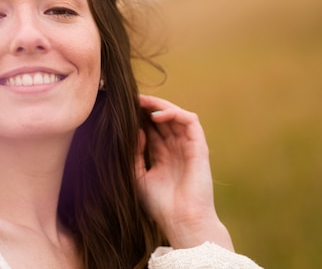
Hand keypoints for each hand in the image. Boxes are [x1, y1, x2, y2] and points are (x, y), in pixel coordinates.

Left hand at [136, 95, 233, 250]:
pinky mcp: (199, 147)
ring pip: (176, 115)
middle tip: (129, 99)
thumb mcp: (138, 176)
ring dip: (159, 105)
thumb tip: (134, 131)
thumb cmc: (159, 205)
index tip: (122, 109)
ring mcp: (188, 147)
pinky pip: (190, 121)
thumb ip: (135, 153)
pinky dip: (174, 113)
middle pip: (163, 119)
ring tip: (141, 101)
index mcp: (163, 156)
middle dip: (147, 106)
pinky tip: (156, 115)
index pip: (152, 129)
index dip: (139, 117)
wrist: (181, 221)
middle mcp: (176, 149)